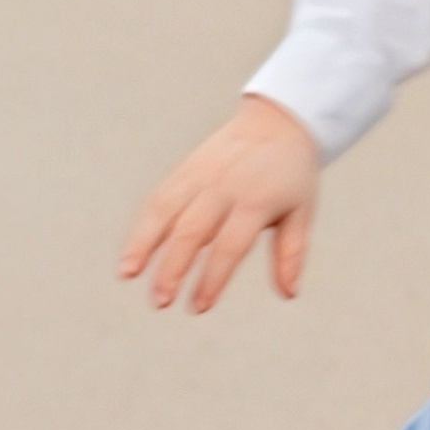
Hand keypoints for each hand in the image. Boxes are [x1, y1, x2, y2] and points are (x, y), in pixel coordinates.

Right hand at [120, 94, 320, 314]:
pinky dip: (142, 226)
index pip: (230, 246)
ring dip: (143, 243)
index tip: (198, 307)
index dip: (212, 279)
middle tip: (160, 302)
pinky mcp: (185, 170)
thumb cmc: (291, 176)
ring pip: (165, 210)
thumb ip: (291, 253)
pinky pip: (159, 198)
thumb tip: (288, 294)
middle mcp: (224, 186)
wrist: (276, 122)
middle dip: (172, 268)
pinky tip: (131, 254)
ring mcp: (200, 175)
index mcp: (257, 200)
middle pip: (191, 231)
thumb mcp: (302, 213)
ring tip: (127, 274)